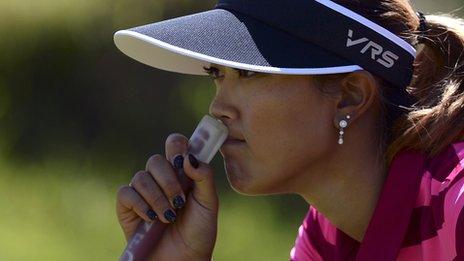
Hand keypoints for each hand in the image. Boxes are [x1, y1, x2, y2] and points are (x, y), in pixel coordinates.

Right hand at [116, 133, 217, 259]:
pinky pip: (126, 193)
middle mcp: (160, 180)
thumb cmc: (199, 233)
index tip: (183, 160)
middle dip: (169, 181)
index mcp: (181, 173)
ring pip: (141, 177)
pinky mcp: (127, 208)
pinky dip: (140, 204)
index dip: (176, 146)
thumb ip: (204, 178)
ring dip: (157, 197)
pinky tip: (151, 218)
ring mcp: (143, 193)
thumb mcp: (209, 204)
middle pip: (156, 160)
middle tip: (179, 201)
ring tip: (169, 217)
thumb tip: (188, 157)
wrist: (184, 260)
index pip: (174, 145)